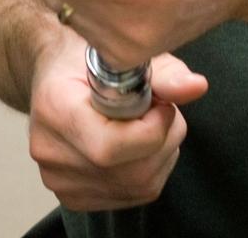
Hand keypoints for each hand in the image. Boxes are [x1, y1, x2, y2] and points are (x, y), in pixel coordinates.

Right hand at [28, 29, 206, 210]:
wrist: (55, 73)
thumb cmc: (88, 57)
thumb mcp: (124, 52)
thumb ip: (164, 71)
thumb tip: (196, 87)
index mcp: (56, 107)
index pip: (109, 147)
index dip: (152, 130)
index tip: (164, 104)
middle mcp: (50, 151)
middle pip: (130, 172)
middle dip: (164, 140)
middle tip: (163, 109)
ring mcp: (59, 179)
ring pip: (137, 186)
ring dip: (161, 154)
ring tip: (151, 122)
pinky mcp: (72, 196)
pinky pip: (131, 194)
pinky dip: (149, 169)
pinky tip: (139, 143)